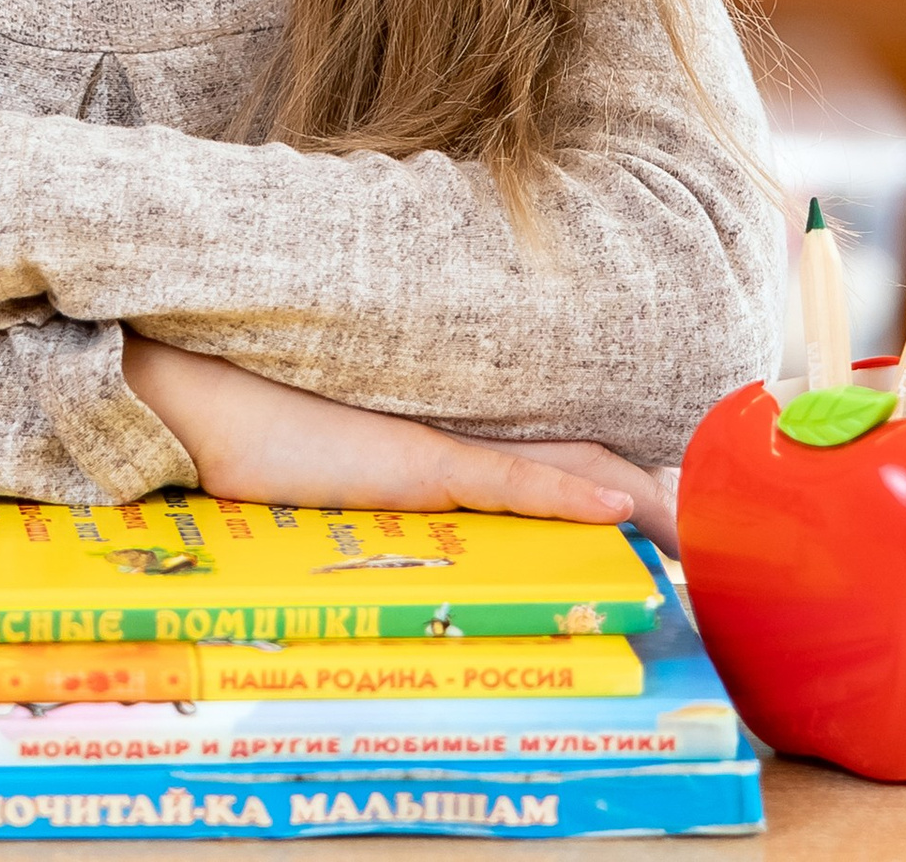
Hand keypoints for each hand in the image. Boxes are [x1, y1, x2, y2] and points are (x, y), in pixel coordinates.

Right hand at [122, 337, 677, 552]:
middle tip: (717, 510)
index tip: (673, 482)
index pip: (548, 440)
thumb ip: (376, 442)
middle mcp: (450, 420)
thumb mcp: (330, 436)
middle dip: (650, 485)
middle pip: (576, 451)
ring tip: (699, 521)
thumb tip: (393, 464)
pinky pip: (507, 481)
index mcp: (438, 418)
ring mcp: (435, 438)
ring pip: (561, 468)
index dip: (616, 461)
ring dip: (636, 497)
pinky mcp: (411, 458)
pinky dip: (568, 493)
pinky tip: (622, 505)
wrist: (188, 385)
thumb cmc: (244, 408)